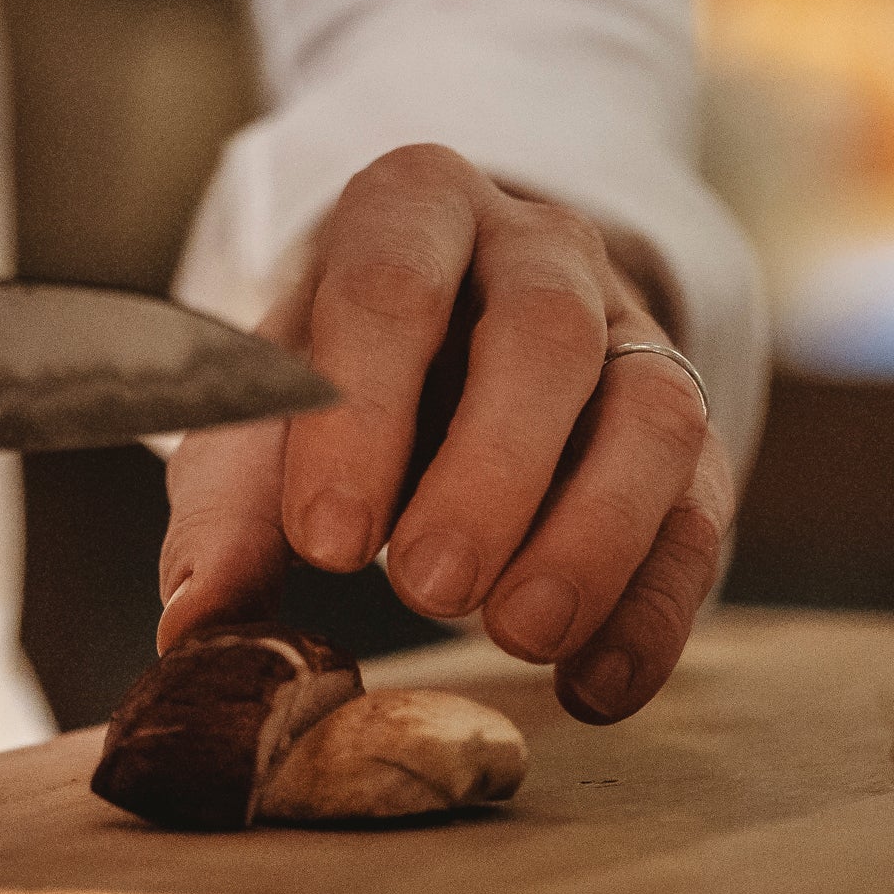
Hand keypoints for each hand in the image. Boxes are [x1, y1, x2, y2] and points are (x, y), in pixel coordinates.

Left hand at [153, 144, 731, 723]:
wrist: (448, 341)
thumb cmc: (338, 373)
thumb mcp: (267, 408)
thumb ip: (227, 510)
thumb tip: (194, 626)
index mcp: (416, 206)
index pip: (391, 284)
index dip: (360, 413)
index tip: (323, 541)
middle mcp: (540, 251)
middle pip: (544, 335)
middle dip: (489, 469)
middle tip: (426, 587)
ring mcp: (631, 335)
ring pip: (655, 412)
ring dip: (593, 536)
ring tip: (518, 635)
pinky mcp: (688, 435)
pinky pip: (700, 514)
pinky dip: (654, 609)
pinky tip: (593, 687)